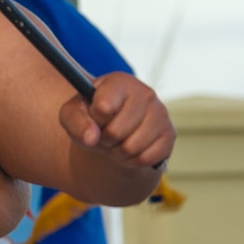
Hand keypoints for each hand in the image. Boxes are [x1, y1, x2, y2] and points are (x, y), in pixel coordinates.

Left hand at [59, 71, 173, 170]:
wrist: (113, 127)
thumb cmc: (91, 116)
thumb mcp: (73, 114)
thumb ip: (76, 121)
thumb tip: (91, 137)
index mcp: (119, 82)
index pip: (104, 107)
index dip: (95, 120)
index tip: (95, 117)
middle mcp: (145, 93)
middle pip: (116, 132)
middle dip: (104, 139)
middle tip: (103, 134)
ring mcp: (161, 113)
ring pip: (132, 147)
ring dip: (117, 152)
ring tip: (115, 142)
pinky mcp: (170, 134)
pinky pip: (146, 158)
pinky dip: (132, 161)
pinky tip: (128, 149)